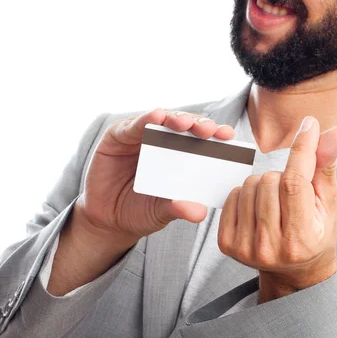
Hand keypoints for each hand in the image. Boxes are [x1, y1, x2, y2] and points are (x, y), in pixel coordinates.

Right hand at [76, 109, 235, 246]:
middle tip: (209, 130)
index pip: (203, 140)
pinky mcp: (118, 134)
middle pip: (186, 125)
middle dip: (199, 124)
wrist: (107, 220)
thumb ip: (179, 208)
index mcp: (182, 154)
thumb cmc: (141, 210)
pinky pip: (133, 124)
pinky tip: (156, 116)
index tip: (229, 136)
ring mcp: (142, 135)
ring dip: (175, 118)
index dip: (216, 135)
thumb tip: (200, 212)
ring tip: (184, 123)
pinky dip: (145, 119)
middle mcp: (164, 140)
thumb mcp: (162, 211)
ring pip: (163, 119)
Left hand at [217, 116, 336, 300]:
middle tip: (292, 192)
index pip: (295, 182)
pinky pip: (232, 195)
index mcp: (302, 238)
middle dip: (282, 174)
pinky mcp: (228, 244)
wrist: (294, 271)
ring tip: (276, 201)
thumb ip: (327, 164)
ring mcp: (246, 247)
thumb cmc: (315, 231)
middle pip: (270, 179)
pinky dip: (245, 194)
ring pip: (250, 184)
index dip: (302, 148)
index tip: (310, 125)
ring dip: (264, 183)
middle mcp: (272, 247)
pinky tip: (259, 207)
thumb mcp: (328, 200)